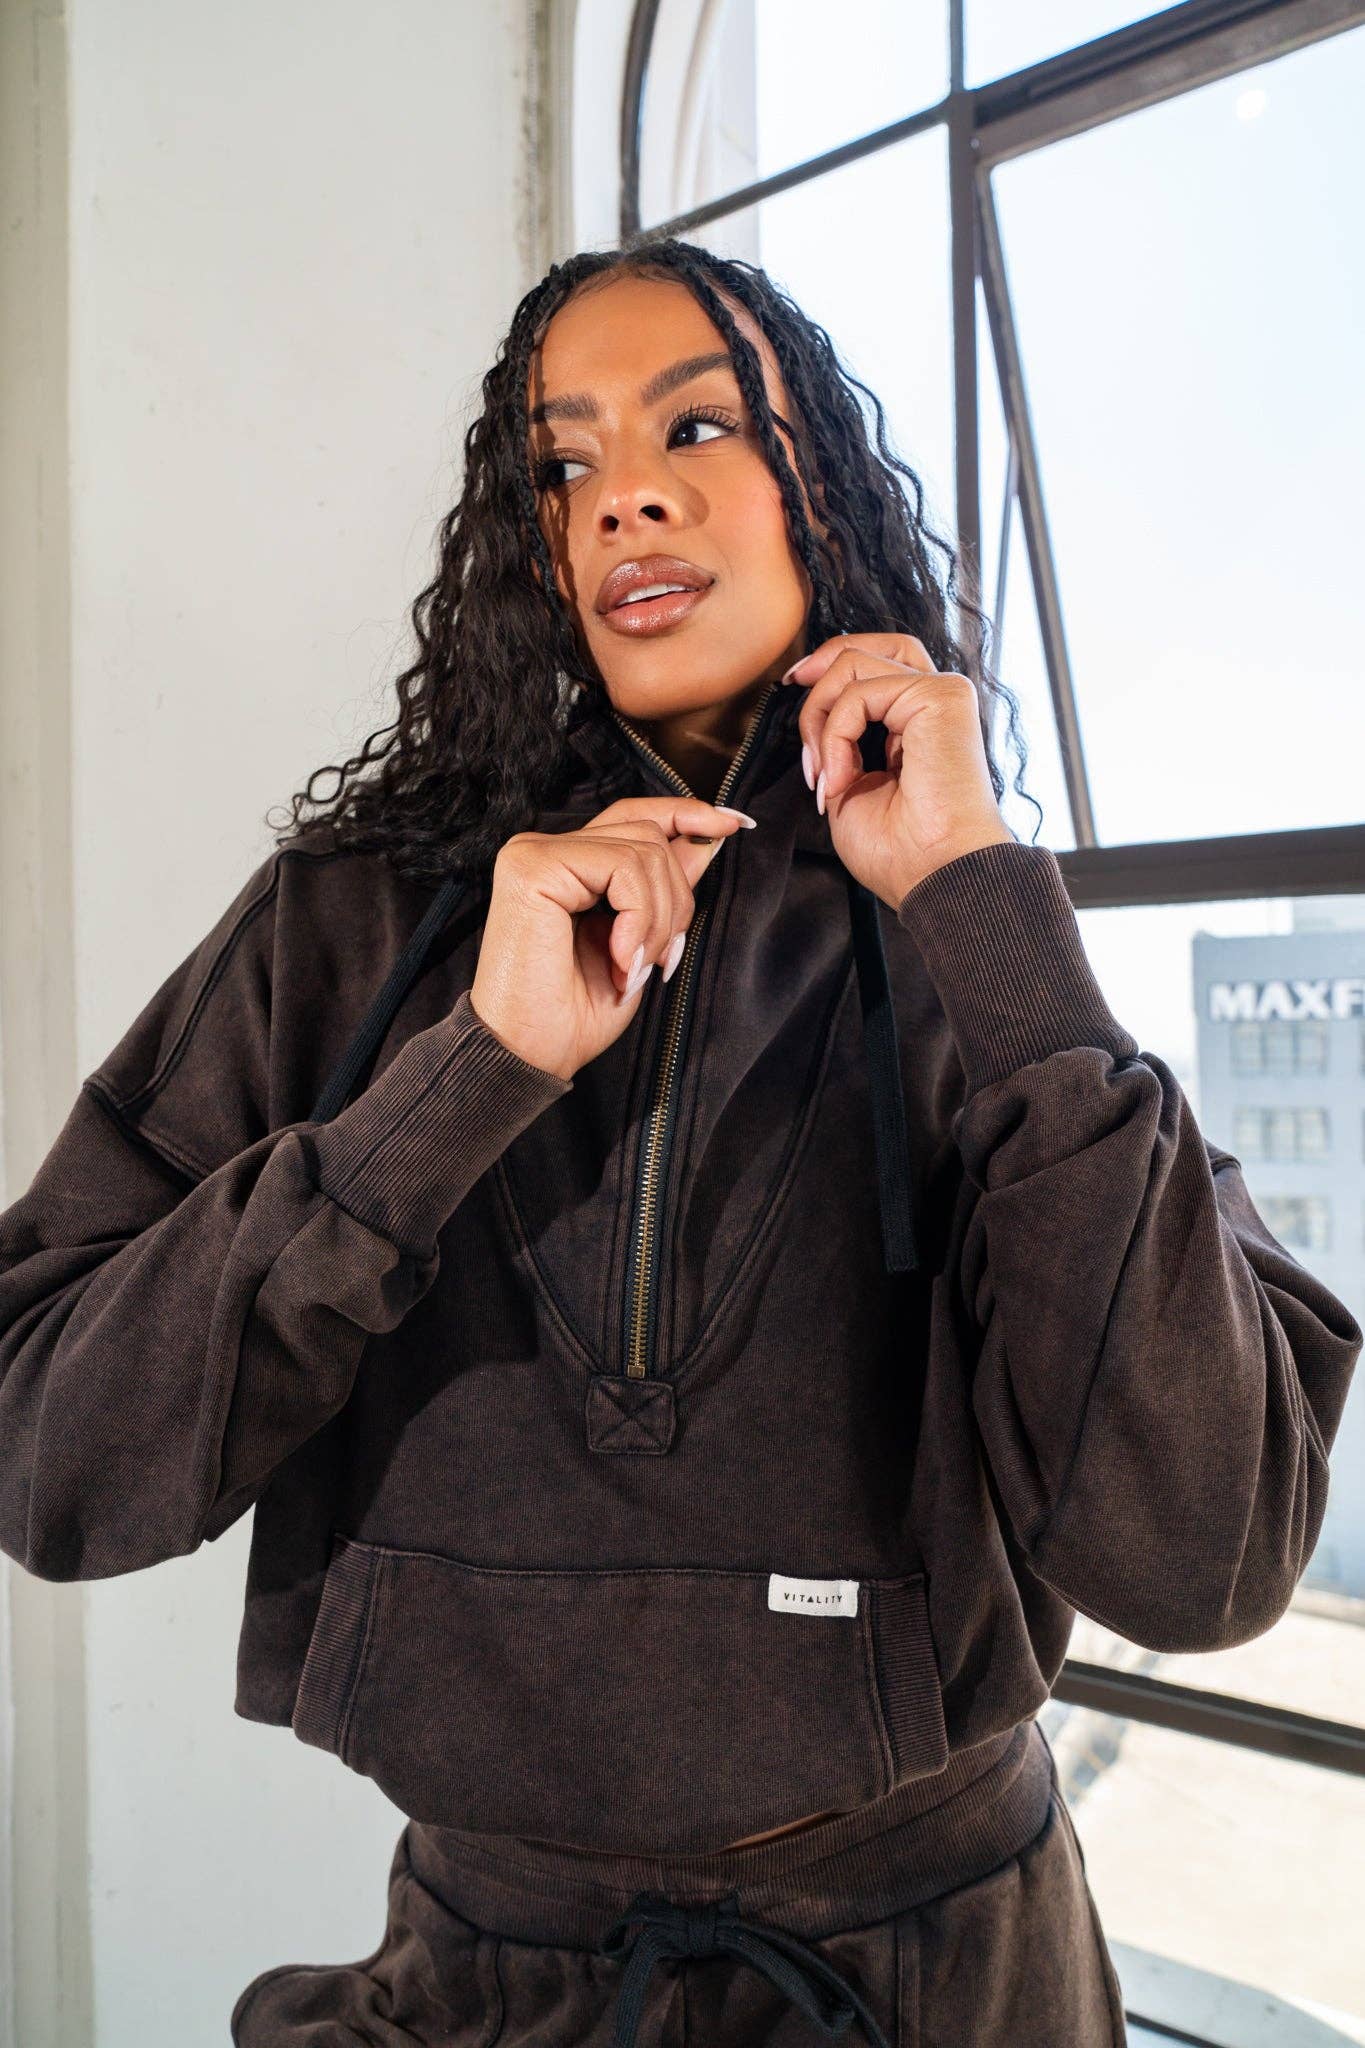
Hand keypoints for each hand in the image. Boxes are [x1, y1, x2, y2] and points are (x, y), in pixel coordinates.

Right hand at [469, 797, 752, 1081]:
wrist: (531, 1055)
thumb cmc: (574, 1014)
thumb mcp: (640, 943)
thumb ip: (664, 887)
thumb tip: (707, 838)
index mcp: (565, 864)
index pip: (634, 816)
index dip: (684, 814)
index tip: (732, 825)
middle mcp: (544, 849)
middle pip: (648, 834)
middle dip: (675, 900)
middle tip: (658, 959)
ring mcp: (534, 853)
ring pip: (643, 850)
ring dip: (656, 919)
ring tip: (633, 967)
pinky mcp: (534, 866)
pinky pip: (622, 866)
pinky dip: (638, 918)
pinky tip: (620, 959)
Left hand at [783, 633, 1014, 907]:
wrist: (934, 875)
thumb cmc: (900, 850)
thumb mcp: (849, 784)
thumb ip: (836, 742)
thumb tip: (811, 712)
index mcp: (917, 722)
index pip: (872, 667)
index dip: (826, 673)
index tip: (791, 692)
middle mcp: (933, 701)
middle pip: (869, 645)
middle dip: (820, 665)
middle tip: (790, 690)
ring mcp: (941, 693)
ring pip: (853, 663)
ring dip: (819, 718)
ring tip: (823, 775)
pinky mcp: (941, 696)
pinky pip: (859, 691)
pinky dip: (835, 734)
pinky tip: (843, 778)